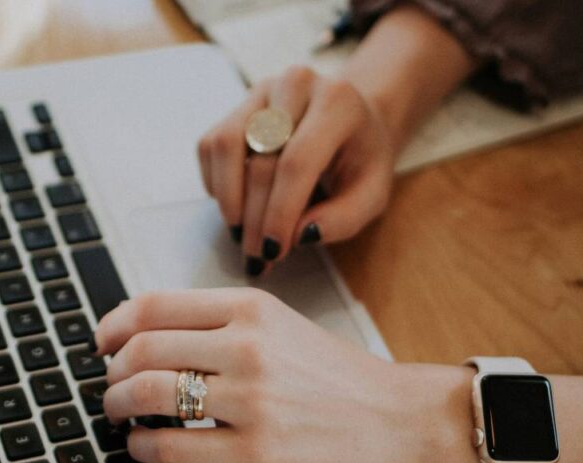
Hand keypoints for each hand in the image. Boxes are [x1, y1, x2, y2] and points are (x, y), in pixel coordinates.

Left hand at [93, 288, 482, 462]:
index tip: (102, 342)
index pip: (154, 305)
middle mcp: (248, 347)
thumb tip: (151, 335)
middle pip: (142, 349)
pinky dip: (143, 448)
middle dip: (111, 371)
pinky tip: (142, 448)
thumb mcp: (281, 326)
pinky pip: (174, 447)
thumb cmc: (338, 376)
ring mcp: (252, 400)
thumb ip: (221, 324)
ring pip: (150, 394)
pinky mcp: (257, 451)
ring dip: (118, 406)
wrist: (398, 420)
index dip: (114, 325)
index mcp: (250, 309)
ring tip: (119, 414)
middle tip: (109, 385)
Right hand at [197, 67, 394, 275]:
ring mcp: (262, 91)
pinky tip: (238, 205)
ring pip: (226, 146)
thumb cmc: (361, 160)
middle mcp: (296, 85)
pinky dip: (217, 183)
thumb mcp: (372, 194)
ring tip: (242, 233)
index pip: (297, 161)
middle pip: (261, 160)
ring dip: (229, 199)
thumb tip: (300, 235)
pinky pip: (210, 146)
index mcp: (338, 103)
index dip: (280, 211)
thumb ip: (344, 219)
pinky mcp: (237, 105)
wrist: (352, 120)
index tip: (274, 251)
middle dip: (255, 218)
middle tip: (257, 256)